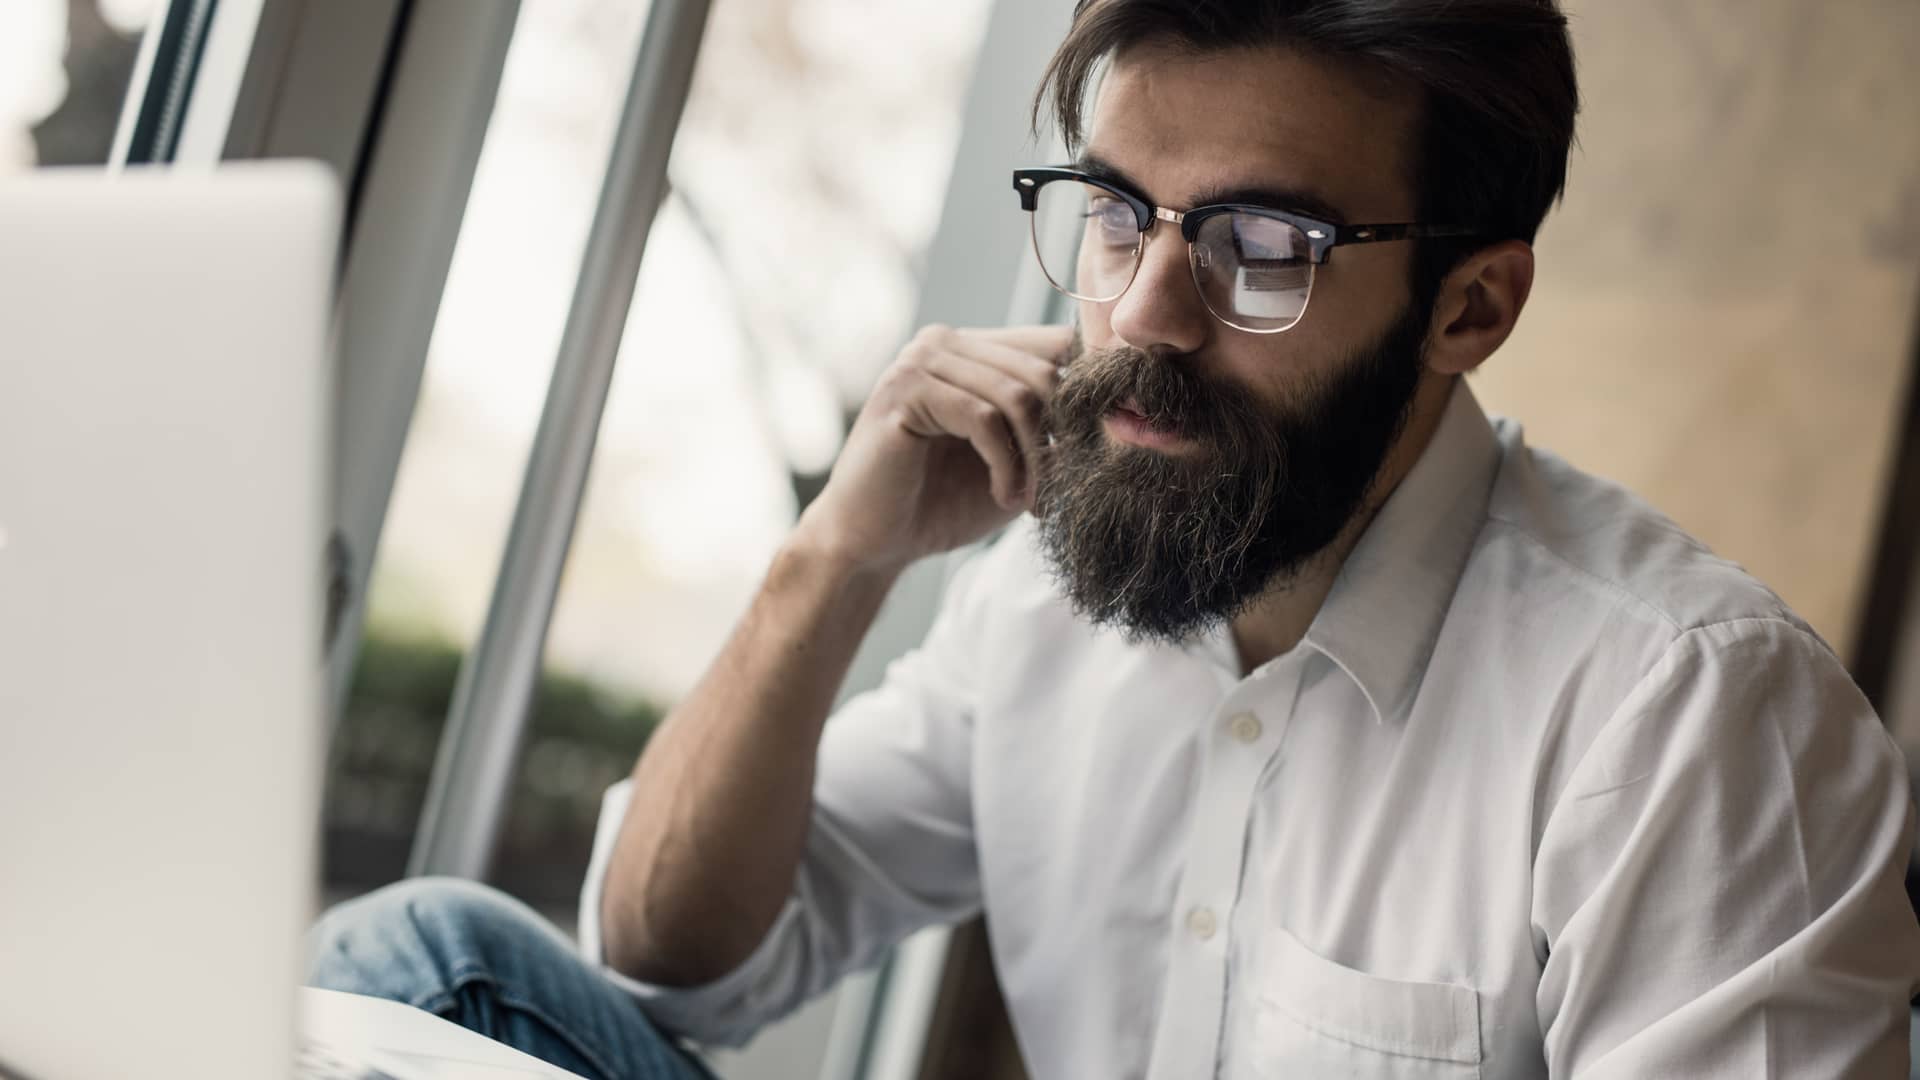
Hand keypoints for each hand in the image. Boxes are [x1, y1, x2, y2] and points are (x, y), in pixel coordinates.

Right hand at [792, 323, 1073, 574]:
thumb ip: (1053, 428)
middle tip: (1055, 492)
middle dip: (1061, 437)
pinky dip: (1005, 464)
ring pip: (1017, 394)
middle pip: (1043, 369)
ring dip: (1034, 459)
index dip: (1084, 398)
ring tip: (1027, 501)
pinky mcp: (904, 389)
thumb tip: (1120, 409)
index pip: (1056, 345)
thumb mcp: (1017, 460)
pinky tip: (1002, 496)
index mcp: (975, 349)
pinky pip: (983, 416)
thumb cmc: (944, 503)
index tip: (1092, 455)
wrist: (874, 543)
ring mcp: (921, 359)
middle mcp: (946, 342)